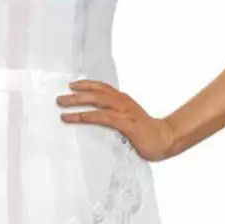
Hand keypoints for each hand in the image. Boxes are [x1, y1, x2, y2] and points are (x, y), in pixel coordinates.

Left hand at [56, 79, 177, 162]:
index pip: (102, 87)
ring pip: (98, 101)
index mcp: (123, 100)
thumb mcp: (128, 120)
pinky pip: (104, 117)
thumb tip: (98, 118)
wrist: (164, 139)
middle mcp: (123, 102)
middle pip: (96, 92)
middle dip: (76, 94)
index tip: (72, 84)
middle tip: (60, 98)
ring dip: (79, 102)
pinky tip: (79, 116)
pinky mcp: (126, 123)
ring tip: (63, 106)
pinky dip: (90, 116)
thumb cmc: (145, 132)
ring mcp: (124, 112)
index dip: (87, 84)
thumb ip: (115, 116)